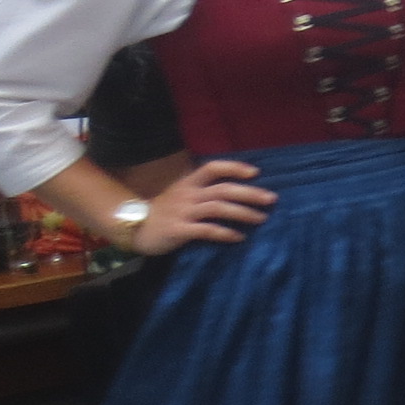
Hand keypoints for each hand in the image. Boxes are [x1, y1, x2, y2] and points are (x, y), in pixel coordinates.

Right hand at [129, 157, 273, 252]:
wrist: (132, 228)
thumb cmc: (163, 212)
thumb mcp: (180, 195)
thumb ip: (202, 191)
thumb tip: (235, 192)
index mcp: (188, 183)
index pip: (213, 168)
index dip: (234, 167)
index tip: (256, 172)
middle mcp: (187, 194)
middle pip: (223, 189)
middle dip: (250, 193)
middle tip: (272, 199)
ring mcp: (183, 212)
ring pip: (218, 208)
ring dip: (243, 213)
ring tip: (261, 219)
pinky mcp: (179, 230)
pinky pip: (206, 230)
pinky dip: (225, 233)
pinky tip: (239, 237)